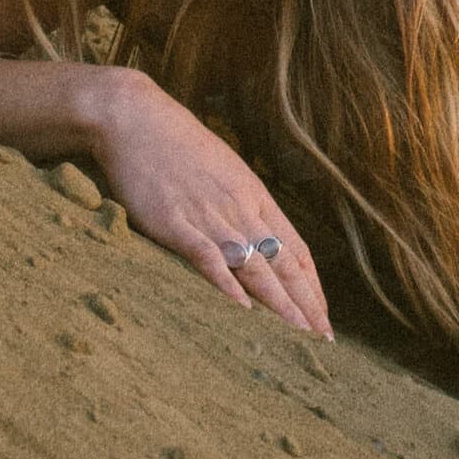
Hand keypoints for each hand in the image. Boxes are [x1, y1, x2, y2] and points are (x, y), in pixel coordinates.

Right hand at [91, 75, 331, 333]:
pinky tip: (242, 308)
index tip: (323, 315)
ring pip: (255, 265)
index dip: (312, 285)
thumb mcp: (222, 170)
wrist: (134, 119)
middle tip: (323, 339)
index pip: (295, 248)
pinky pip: (208, 256)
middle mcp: (241, 208)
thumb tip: (257, 234)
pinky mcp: (175, 222)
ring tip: (298, 334)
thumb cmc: (176, 145)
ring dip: (279, 303)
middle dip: (305, 303)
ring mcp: (210, 216)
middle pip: (283, 262)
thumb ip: (240, 203)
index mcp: (255, 195)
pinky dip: (226, 283)